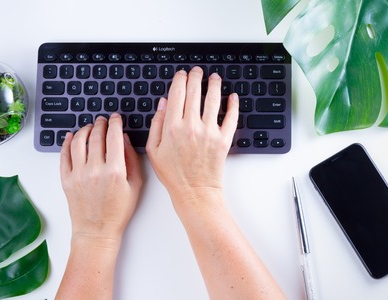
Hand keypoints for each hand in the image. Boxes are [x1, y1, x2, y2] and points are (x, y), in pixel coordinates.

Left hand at [60, 114, 142, 244]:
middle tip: (103, 120)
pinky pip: (64, 155)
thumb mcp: (135, 186)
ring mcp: (78, 174)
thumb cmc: (118, 211)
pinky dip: (67, 142)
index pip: (114, 138)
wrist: (97, 231)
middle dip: (100, 124)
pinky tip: (71, 136)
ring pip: (78, 142)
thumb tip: (124, 139)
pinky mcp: (66, 179)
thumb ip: (132, 160)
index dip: (115, 124)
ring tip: (89, 126)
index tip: (116, 118)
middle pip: (96, 137)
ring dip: (85, 130)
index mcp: (114, 171)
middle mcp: (95, 170)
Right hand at [146, 67, 238, 207]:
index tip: (181, 75)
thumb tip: (163, 104)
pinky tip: (232, 97)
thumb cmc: (173, 174)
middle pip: (195, 93)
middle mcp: (191, 126)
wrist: (195, 192)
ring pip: (213, 100)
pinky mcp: (223, 139)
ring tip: (214, 78)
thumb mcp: (154, 151)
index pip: (177, 95)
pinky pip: (231, 118)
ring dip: (214, 85)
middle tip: (197, 71)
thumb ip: (156, 125)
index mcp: (172, 127)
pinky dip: (233, 105)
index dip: (179, 80)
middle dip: (196, 78)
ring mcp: (209, 132)